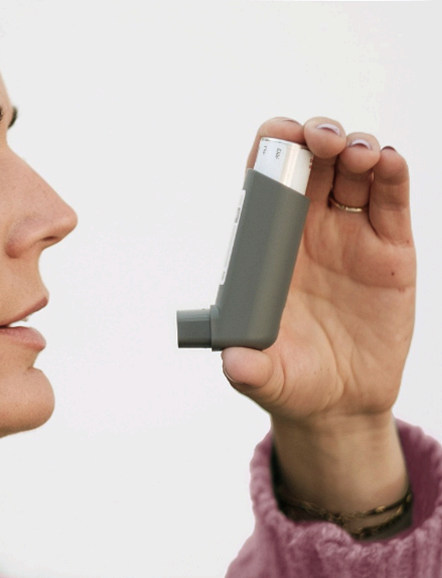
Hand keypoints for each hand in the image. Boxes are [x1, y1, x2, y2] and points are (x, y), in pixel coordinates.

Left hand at [223, 117, 413, 512]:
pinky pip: (392, 202)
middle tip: (319, 140)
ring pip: (355, 173)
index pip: (266, 184)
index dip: (271, 151)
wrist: (340, 402)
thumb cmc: (292, 379)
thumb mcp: (266, 377)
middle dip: (315, 139)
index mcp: (269, 247)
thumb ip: (249, 369)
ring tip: (357, 154)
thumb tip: (233, 362)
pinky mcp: (390, 251)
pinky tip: (388, 161)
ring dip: (356, 149)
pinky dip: (392, 174)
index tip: (278, 137)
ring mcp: (351, 237)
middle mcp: (309, 232)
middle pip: (313, 165)